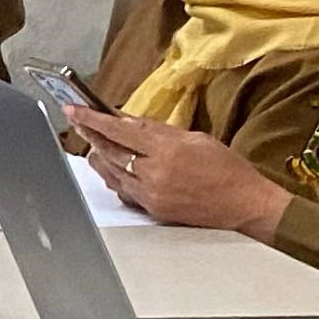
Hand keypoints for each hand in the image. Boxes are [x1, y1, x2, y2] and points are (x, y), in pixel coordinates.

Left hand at [67, 108, 291, 238]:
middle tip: (78, 121)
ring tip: (92, 141)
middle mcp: (154, 173)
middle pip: (109, 151)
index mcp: (167, 150)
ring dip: (99, 155)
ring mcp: (151, 194)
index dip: (93, 118)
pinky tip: (109, 167)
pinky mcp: (152, 210)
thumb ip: (157, 130)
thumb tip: (128, 120)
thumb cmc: (227, 169)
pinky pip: (123, 190)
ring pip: (111, 172)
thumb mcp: (195, 138)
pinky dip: (113, 175)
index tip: (74, 109)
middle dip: (90, 133)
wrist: (245, 204)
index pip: (119, 130)